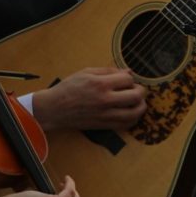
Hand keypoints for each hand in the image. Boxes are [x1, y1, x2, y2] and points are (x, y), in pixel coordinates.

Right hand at [32, 67, 147, 130]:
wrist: (54, 109)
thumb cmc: (69, 88)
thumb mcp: (87, 72)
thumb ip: (109, 71)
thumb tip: (129, 72)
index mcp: (100, 84)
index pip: (128, 79)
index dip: (130, 78)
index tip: (125, 79)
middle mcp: (105, 100)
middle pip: (136, 96)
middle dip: (140, 90)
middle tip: (136, 88)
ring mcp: (106, 115)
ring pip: (135, 113)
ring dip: (141, 105)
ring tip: (137, 101)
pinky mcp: (104, 125)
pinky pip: (126, 125)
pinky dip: (133, 118)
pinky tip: (130, 112)